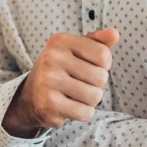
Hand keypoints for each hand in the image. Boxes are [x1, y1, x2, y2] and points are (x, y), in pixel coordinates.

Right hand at [3, 29, 118, 137]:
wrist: (31, 95)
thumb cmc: (61, 70)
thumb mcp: (76, 51)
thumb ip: (97, 42)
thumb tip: (114, 34)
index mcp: (60, 41)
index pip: (103, 54)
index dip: (102, 65)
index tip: (87, 66)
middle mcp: (52, 57)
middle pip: (101, 77)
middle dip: (96, 85)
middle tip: (78, 83)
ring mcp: (48, 81)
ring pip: (95, 96)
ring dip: (90, 100)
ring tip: (75, 95)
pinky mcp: (49, 104)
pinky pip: (85, 112)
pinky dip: (83, 113)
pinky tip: (69, 106)